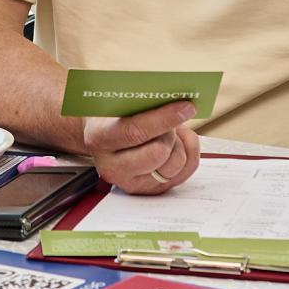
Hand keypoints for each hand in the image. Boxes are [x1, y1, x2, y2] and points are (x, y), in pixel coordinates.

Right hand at [82, 101, 201, 194]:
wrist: (104, 136)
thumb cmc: (114, 115)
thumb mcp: (118, 103)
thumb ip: (142, 101)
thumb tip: (175, 98)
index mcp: (100, 140)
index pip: (135, 132)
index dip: (164, 119)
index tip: (185, 107)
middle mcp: (113, 167)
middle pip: (159, 153)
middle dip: (170, 132)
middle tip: (169, 120)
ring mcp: (133, 183)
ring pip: (176, 163)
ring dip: (179, 143)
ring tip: (169, 132)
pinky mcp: (152, 190)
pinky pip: (186, 171)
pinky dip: (188, 152)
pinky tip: (177, 142)